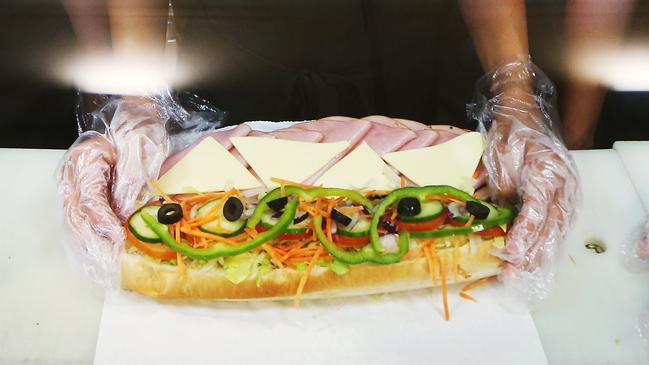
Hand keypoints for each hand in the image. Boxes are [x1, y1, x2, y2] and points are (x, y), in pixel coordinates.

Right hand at [57, 95, 168, 284]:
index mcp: (84, 161)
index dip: (103, 222)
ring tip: (108, 271)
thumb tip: (128, 214)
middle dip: (94, 246)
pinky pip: (85, 226)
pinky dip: (94, 244)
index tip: (119, 238)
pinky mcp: (86, 199)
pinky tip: (106, 260)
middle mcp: (73, 178)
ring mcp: (76, 189)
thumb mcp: (140, 149)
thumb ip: (132, 182)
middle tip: (113, 266)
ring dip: (92, 250)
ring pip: (76, 227)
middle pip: (76, 219)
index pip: (89, 200)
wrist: (134, 117)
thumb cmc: (137, 129)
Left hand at [473, 60, 579, 301]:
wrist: (525, 114)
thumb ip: (503, 181)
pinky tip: (535, 263)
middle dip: (533, 255)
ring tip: (524, 277)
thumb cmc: (511, 132)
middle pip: (550, 227)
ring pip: (556, 232)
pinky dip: (546, 246)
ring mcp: (566, 193)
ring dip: (540, 256)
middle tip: (516, 276)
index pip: (536, 210)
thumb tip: (502, 210)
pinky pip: (556, 227)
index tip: (511, 253)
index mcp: (547, 172)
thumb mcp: (501, 151)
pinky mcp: (562, 198)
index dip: (524, 235)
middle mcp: (562, 185)